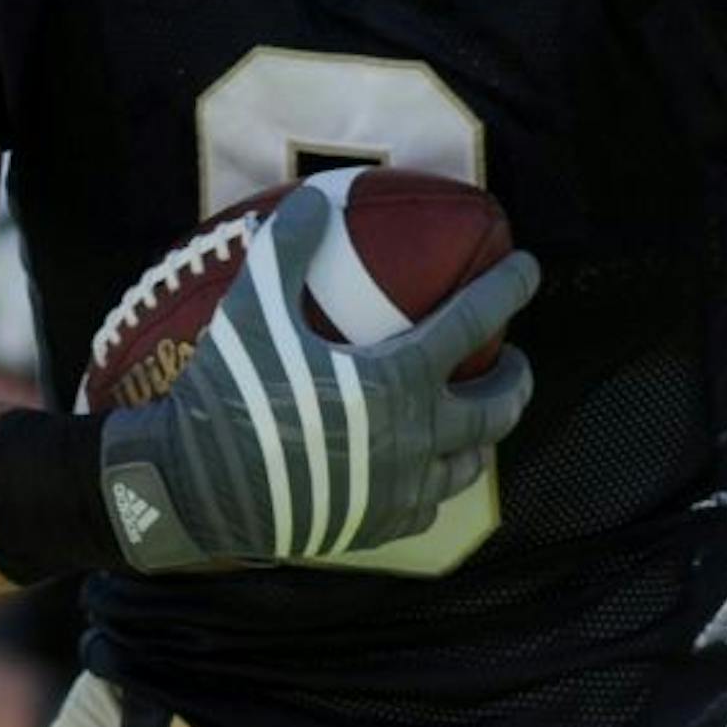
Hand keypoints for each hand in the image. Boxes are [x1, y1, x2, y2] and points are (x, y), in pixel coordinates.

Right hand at [99, 181, 538, 571]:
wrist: (195, 490)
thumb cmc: (230, 395)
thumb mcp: (253, 312)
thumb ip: (289, 250)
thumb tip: (315, 199)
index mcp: (398, 379)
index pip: (475, 321)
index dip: (510, 288)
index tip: (531, 270)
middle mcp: (415, 437)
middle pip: (498, 406)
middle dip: (516, 378)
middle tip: (512, 360)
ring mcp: (401, 489)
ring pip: (470, 463)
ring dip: (483, 435)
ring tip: (473, 418)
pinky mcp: (378, 527)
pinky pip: (429, 505)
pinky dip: (437, 480)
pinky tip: (423, 470)